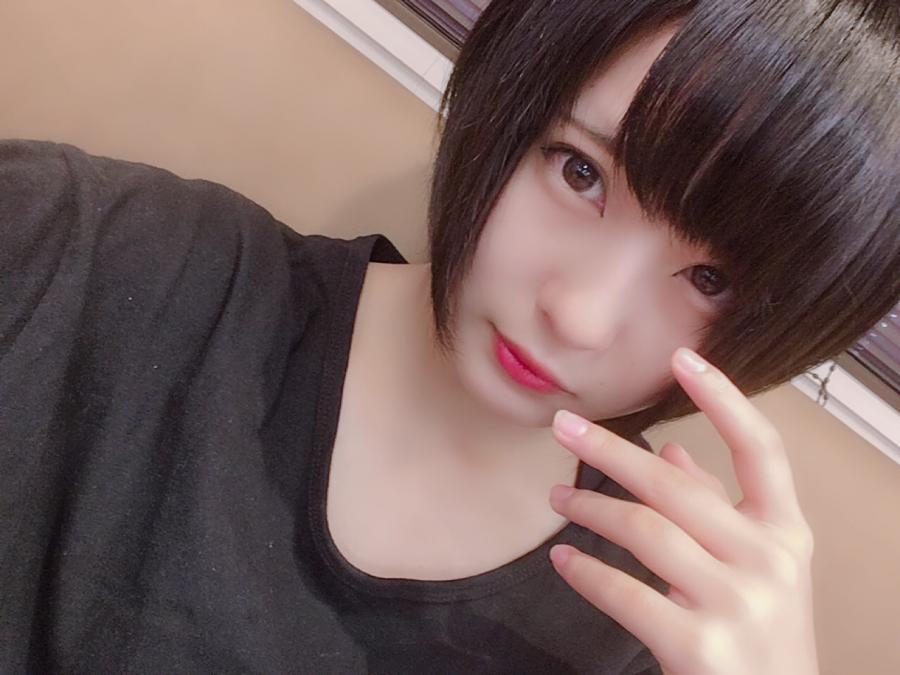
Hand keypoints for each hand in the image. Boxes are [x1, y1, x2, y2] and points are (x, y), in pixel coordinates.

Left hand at [547, 347, 819, 674]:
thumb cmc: (762, 631)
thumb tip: (680, 450)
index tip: (682, 358)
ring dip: (590, 507)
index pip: (761, 450)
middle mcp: (769, 560)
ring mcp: (738, 604)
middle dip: (612, 451)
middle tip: (564, 427)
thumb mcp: (759, 565)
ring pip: (645, 531)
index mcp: (787, 532)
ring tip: (558, 498)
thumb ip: (722, 506)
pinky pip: (625, 592)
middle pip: (677, 486)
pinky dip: (586, 571)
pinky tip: (564, 559)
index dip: (724, 398)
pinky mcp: (699, 647)